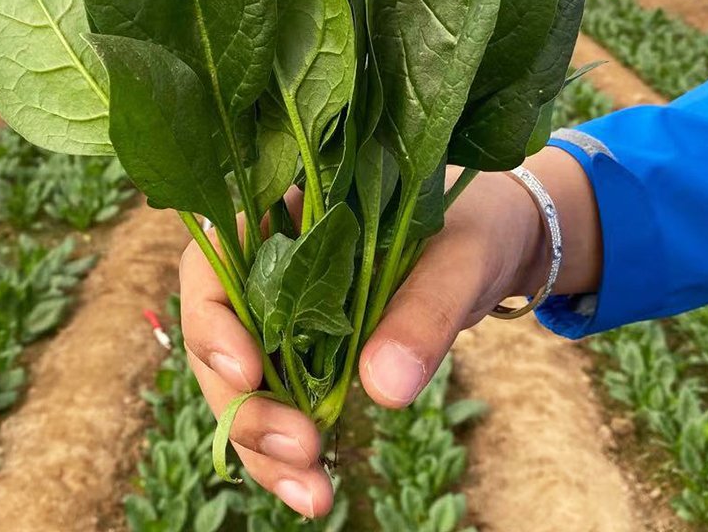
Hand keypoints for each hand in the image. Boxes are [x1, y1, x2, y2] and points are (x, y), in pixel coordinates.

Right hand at [179, 147, 600, 516]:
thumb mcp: (461, 256)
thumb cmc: (476, 226)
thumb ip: (424, 309)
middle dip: (243, 404)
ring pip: (241, 385)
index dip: (211, 318)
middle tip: (298, 448)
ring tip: (311, 493)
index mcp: (288, 215)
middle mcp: (272, 267)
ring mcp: (288, 314)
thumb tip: (382, 389)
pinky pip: (283, 405)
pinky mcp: (311, 355)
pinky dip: (288, 454)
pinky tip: (315, 489)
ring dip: (262, 444)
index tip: (247, 372)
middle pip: (217, 337)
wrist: (496, 245)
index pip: (212, 260)